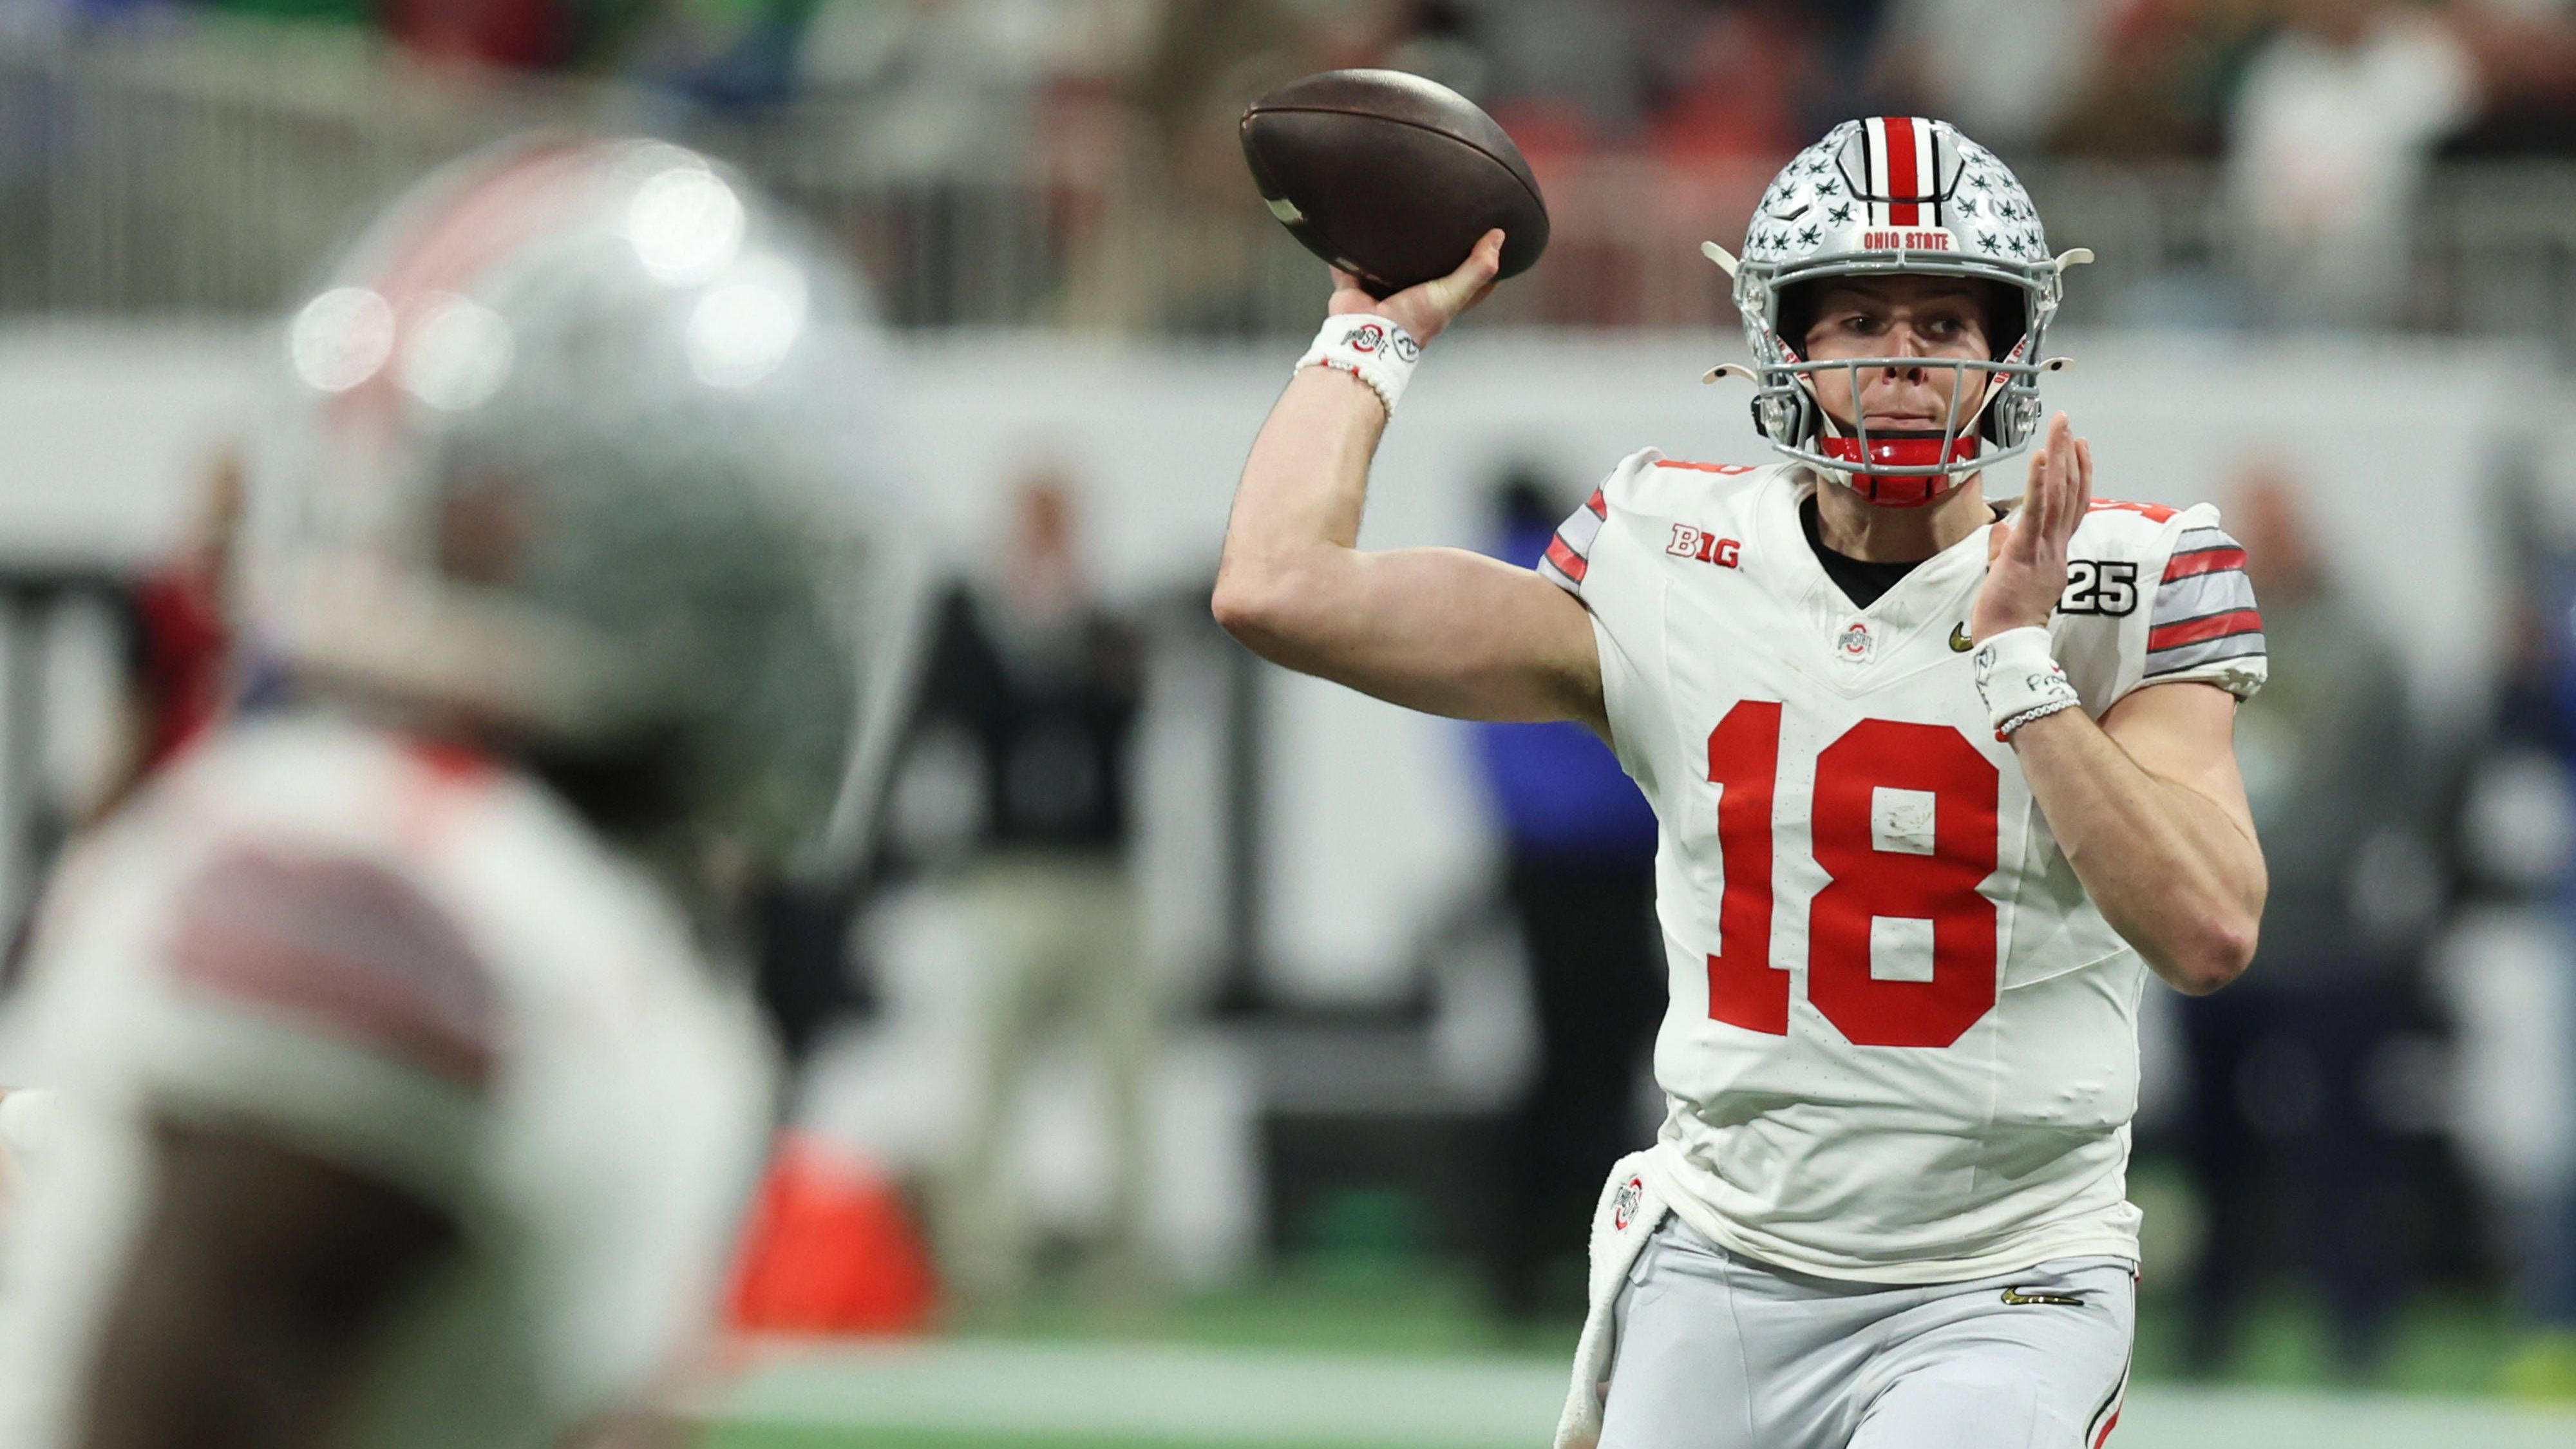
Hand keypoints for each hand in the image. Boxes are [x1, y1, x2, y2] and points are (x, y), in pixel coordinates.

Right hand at [1328, 229, 1504, 345]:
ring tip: (1395, 214)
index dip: (1478, 261)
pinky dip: (1348, 252)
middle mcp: (1411, 293)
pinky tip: (1351, 226)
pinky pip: (1351, 263)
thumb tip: (1499, 237)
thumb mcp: (1453, 294)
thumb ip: (1476, 269)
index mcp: (1437, 299)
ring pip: (1388, 262)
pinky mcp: (1356, 284)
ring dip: (1390, 245)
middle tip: (1439, 216)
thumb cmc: (1413, 320)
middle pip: (1426, 266)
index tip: (1487, 236)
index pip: (1467, 280)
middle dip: (1432, 247)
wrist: (1367, 336)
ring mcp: (1381, 290)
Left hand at [1971, 412, 2092, 639]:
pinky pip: (2035, 512)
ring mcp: (2043, 547)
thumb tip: (1999, 529)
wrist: (2009, 642)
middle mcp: (2056, 546)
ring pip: (2057, 495)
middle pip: (2070, 492)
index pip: (2073, 506)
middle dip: (2070, 454)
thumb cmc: (2007, 615)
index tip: (2080, 448)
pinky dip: (2038, 483)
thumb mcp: (2009, 576)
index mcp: (2055, 551)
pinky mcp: (2024, 551)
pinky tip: (2041, 456)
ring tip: (2060, 427)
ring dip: (2058, 457)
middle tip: (2068, 423)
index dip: (2079, 474)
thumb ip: (2006, 549)